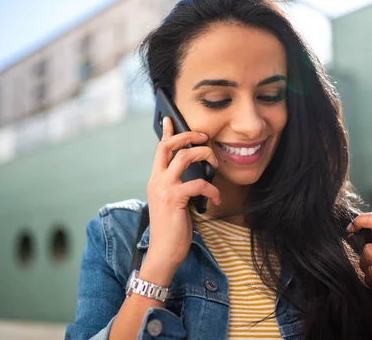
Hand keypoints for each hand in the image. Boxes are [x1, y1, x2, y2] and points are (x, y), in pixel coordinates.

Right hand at [145, 117, 219, 274]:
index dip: (166, 132)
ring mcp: (164, 188)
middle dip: (188, 136)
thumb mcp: (171, 203)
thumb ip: (177, 187)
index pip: (159, 150)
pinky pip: (199, 184)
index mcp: (156, 180)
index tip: (170, 119)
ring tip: (215, 166)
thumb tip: (195, 177)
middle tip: (204, 137)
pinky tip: (215, 200)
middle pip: (169, 146)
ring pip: (185, 157)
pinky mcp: (175, 199)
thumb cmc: (171, 229)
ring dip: (205, 156)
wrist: (163, 252)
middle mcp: (157, 181)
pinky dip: (212, 190)